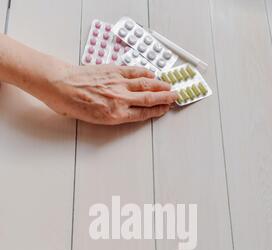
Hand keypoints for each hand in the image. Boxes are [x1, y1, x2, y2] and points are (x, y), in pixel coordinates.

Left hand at [0, 34, 176, 124]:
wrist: (59, 85)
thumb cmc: (70, 105)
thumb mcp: (93, 120)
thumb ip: (111, 117)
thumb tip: (123, 113)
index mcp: (115, 115)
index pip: (143, 114)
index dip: (157, 112)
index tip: (166, 110)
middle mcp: (120, 99)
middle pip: (149, 99)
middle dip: (164, 98)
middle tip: (176, 97)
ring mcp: (117, 84)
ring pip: (145, 85)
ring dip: (159, 86)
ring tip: (169, 86)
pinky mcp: (112, 71)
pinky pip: (133, 72)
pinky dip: (144, 73)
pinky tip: (151, 74)